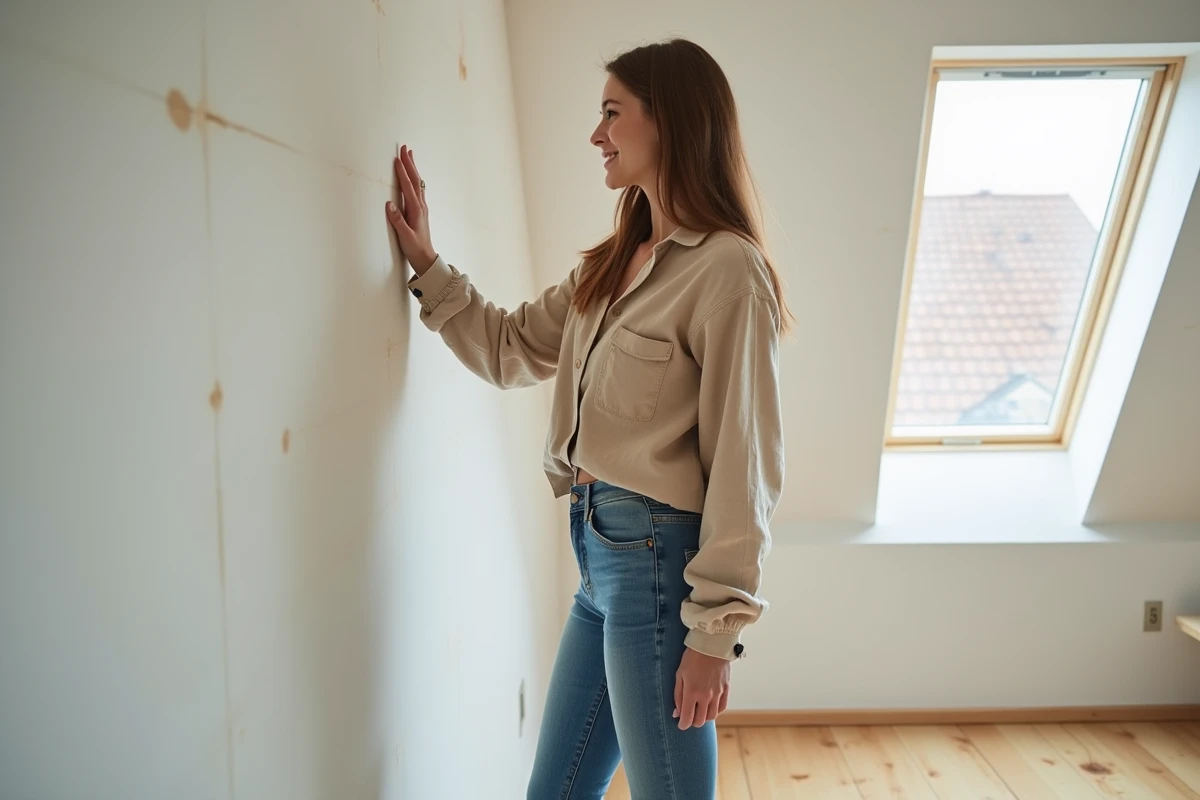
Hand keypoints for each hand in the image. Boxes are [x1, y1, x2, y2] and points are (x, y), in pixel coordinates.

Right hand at [386, 143, 437, 274]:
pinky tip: (413, 177)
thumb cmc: (415, 248)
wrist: (426, 258)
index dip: (402, 172)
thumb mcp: (405, 236)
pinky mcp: (420, 211)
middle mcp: (420, 206)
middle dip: (410, 164)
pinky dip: (414, 179)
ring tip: (409, 156)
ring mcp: (421, 207)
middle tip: (405, 149)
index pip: (408, 187)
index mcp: (416, 210)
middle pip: (415, 180)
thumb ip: (397, 220)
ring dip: (413, 168)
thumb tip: (389, 204)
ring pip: (417, 183)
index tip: (397, 159)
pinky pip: (417, 189)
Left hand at [673, 646, 730, 729]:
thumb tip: (676, 714)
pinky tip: (710, 707)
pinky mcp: (726, 689)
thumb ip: (678, 696)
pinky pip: (722, 708)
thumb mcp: (679, 675)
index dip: (682, 725)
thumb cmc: (692, 658)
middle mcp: (706, 696)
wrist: (712, 645)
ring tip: (699, 711)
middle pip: (700, 721)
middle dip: (692, 722)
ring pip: (712, 717)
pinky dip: (715, 711)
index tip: (680, 724)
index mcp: (692, 692)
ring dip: (704, 717)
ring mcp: (718, 693)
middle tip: (689, 716)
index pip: (687, 719)